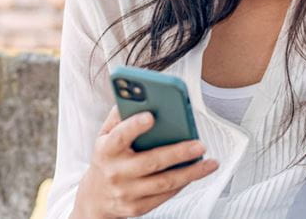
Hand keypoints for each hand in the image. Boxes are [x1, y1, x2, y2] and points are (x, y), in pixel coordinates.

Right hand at [71, 106, 218, 218]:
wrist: (95, 198)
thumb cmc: (106, 159)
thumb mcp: (104, 136)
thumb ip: (119, 116)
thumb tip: (138, 96)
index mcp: (106, 150)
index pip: (119, 137)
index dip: (134, 127)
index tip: (151, 116)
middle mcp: (116, 173)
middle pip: (151, 162)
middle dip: (178, 153)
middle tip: (199, 144)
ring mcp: (127, 192)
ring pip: (164, 182)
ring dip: (191, 173)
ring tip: (210, 162)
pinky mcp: (137, 207)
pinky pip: (165, 195)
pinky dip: (183, 183)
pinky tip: (196, 173)